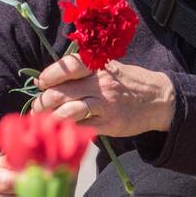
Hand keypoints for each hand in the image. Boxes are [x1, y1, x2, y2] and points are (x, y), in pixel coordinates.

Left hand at [31, 53, 174, 136]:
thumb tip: (44, 80)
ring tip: (43, 121)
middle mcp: (101, 84)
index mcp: (98, 67)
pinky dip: (68, 129)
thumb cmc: (128, 82)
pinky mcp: (110, 124)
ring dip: (51, 118)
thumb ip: (80, 72)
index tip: (41, 84)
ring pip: (69, 111)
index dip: (49, 75)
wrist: (159, 99)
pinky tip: (62, 129)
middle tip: (36, 108)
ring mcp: (105, 105)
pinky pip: (82, 127)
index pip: (68, 67)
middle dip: (42, 102)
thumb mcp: (108, 68)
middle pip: (61, 93)